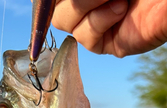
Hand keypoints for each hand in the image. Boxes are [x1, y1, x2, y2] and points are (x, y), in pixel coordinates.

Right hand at [52, 0, 166, 56]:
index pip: (52, 0)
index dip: (44, 1)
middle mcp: (87, 4)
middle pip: (53, 8)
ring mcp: (94, 24)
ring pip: (64, 20)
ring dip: (86, 4)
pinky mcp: (105, 43)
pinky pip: (84, 36)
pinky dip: (99, 20)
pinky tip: (121, 9)